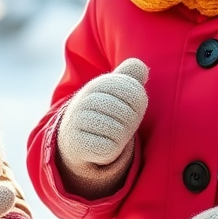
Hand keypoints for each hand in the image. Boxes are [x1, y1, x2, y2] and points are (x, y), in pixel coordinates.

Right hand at [57, 58, 148, 175]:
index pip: (137, 95)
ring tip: (108, 135)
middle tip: (116, 125)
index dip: (138, 107)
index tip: (126, 109)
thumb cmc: (105, 112)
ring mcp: (79, 120)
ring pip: (119, 132)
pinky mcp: (77, 143)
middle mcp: (86, 98)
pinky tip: (100, 146)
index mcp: (100, 83)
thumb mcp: (117, 90)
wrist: (75, 138)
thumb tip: (141, 67)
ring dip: (120, 138)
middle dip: (129, 124)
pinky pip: (109, 149)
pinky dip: (110, 151)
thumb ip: (131, 76)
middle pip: (129, 115)